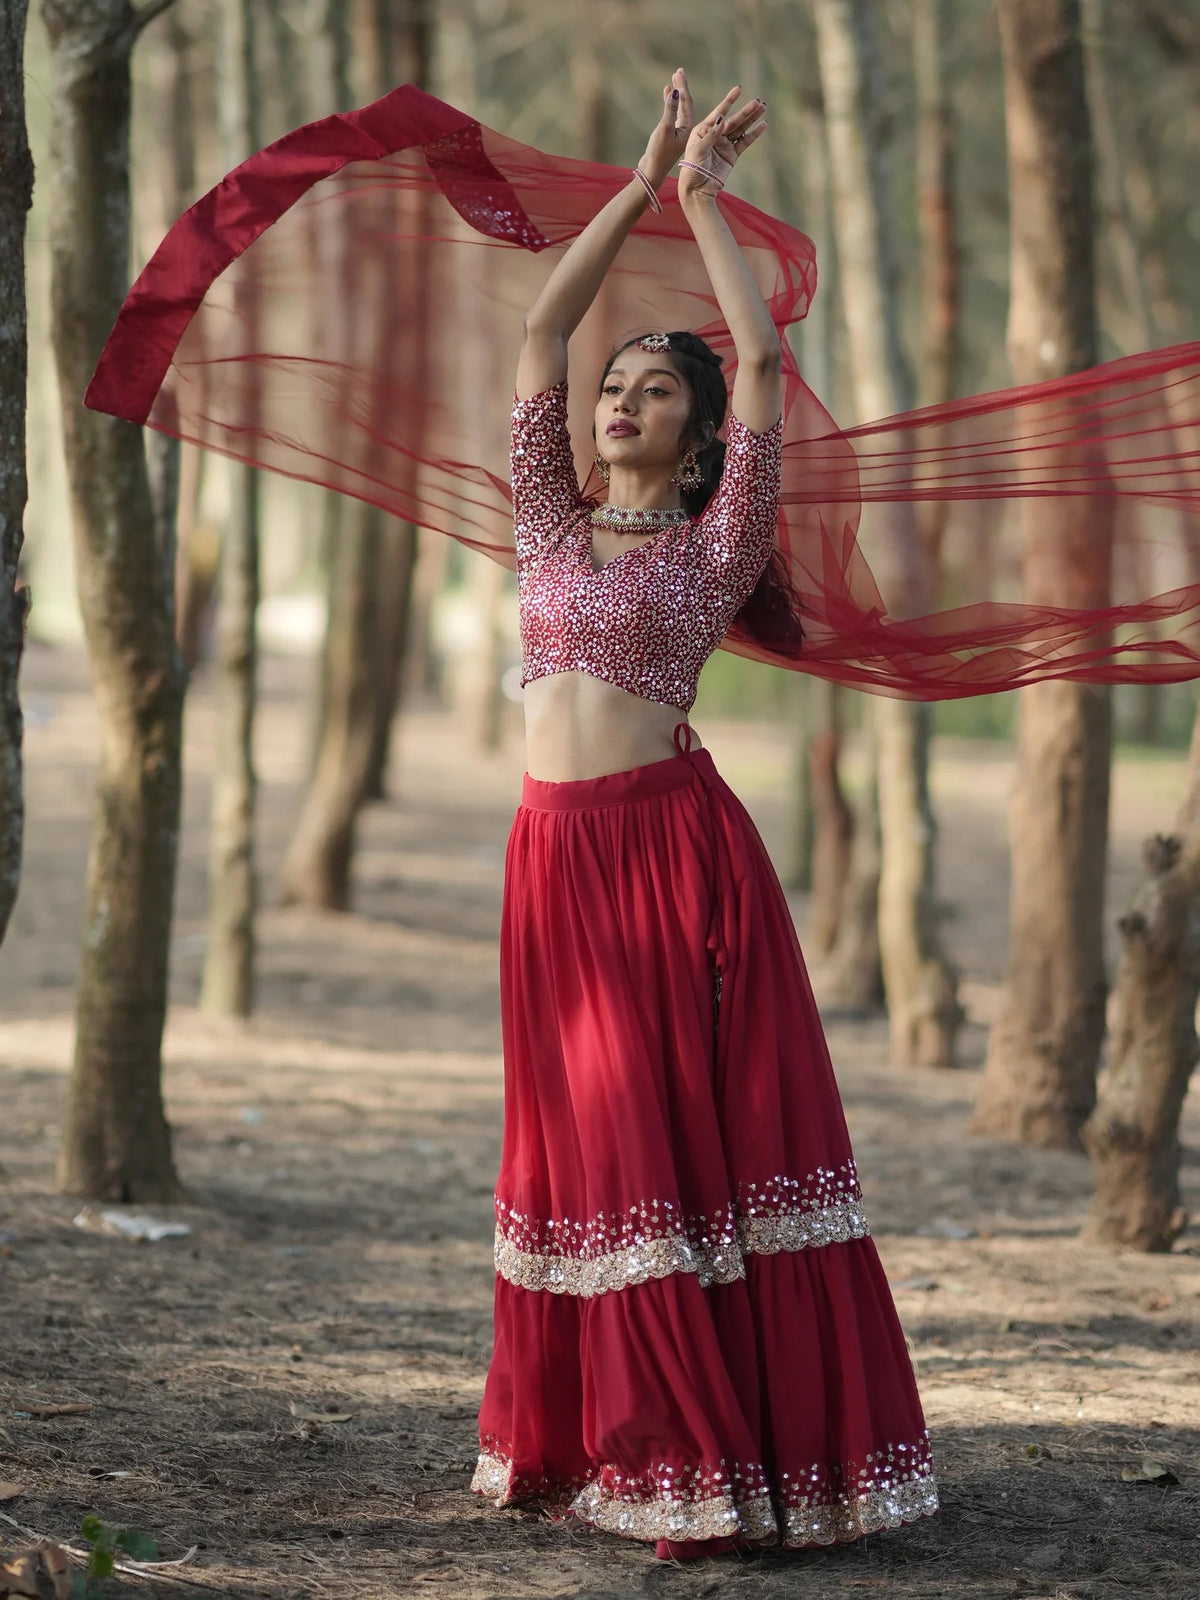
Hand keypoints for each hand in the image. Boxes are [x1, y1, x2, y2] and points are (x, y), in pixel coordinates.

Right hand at [636, 66, 693, 187]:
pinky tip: (668, 93)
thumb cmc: (659, 153)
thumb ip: (670, 109)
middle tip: (679, 71)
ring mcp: (680, 132)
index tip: (679, 72)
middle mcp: (687, 129)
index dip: (683, 86)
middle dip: (682, 87)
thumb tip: (676, 91)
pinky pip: (673, 114)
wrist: (653, 171)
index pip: (687, 102)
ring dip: (677, 93)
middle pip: (686, 103)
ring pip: (680, 107)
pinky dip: (671, 103)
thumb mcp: (664, 129)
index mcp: (689, 127)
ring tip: (674, 79)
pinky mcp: (672, 135)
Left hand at [675, 75, 766, 199]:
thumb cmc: (692, 170)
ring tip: (762, 108)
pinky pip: (744, 142)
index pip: (718, 112)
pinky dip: (754, 134)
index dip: (729, 101)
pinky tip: (762, 125)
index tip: (738, 89)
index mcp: (703, 130)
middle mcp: (714, 135)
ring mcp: (724, 145)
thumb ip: (711, 134)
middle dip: (746, 111)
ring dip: (752, 119)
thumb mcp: (698, 150)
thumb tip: (723, 118)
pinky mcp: (732, 156)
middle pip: (733, 120)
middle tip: (758, 101)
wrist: (697, 190)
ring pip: (740, 129)